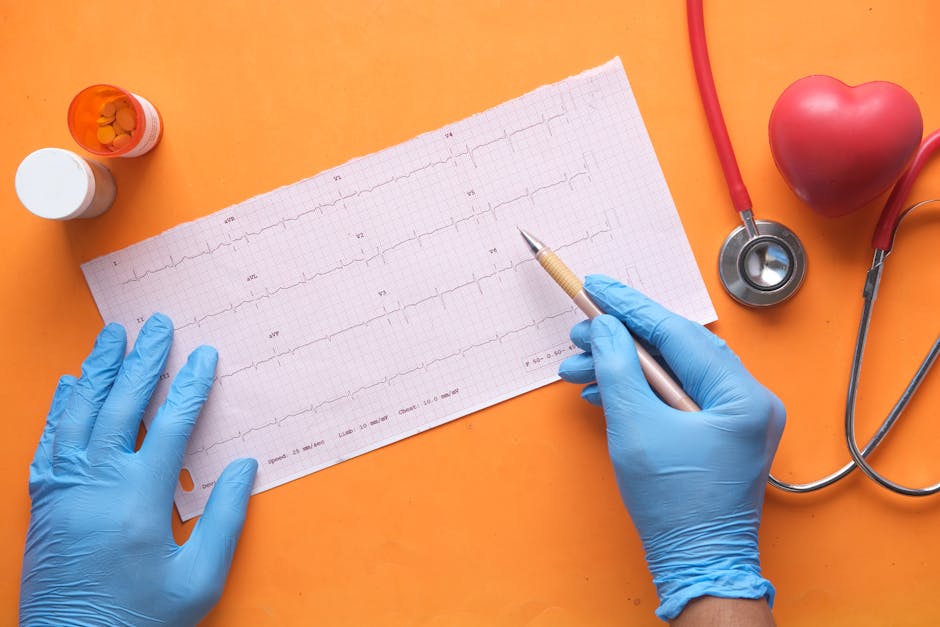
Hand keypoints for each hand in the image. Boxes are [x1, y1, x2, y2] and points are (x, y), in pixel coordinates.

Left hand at [20, 315, 257, 626]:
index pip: (170, 424)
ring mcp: (64, 490)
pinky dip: (61, 407)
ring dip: (98, 370)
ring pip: (80, 413)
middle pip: (121, 405)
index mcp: (140, 499)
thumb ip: (224, 518)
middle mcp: (96, 484)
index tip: (204, 355)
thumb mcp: (198, 579)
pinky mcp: (44, 502)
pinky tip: (71, 385)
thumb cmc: (140, 618)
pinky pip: (50, 441)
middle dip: (143, 360)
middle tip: (156, 325)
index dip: (191, 385)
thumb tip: (243, 466)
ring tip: (112, 336)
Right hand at [558, 275, 784, 620]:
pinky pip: (676, 395)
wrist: (697, 565)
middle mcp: (749, 400)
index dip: (631, 307)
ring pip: (673, 372)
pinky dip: (640, 390)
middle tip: (579, 331)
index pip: (679, 333)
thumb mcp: (635, 429)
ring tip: (579, 366)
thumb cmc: (675, 508)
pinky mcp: (720, 432)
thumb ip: (619, 368)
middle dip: (621, 339)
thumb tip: (606, 328)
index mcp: (742, 397)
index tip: (598, 286)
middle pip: (676, 348)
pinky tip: (604, 389)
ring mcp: (737, 418)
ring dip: (624, 366)